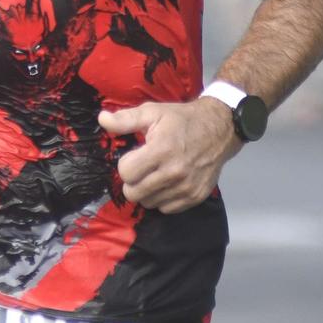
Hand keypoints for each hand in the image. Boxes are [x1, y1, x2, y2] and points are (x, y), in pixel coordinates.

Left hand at [98, 99, 240, 213]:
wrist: (219, 130)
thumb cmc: (181, 119)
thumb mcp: (153, 112)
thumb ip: (126, 119)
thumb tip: (102, 120)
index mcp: (161, 150)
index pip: (126, 172)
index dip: (126, 164)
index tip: (135, 156)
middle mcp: (174, 172)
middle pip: (134, 193)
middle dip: (132, 181)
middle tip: (142, 168)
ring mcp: (186, 187)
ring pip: (148, 203)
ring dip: (147, 191)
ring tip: (155, 174)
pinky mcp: (195, 197)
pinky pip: (166, 209)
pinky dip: (162, 198)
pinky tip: (168, 182)